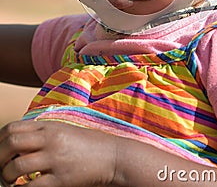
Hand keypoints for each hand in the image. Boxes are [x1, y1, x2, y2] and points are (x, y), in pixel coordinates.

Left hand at [0, 120, 116, 186]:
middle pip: (11, 143)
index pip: (12, 128)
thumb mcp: (63, 131)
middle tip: (0, 169)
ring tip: (9, 182)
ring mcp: (55, 159)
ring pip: (16, 167)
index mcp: (49, 126)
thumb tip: (14, 145)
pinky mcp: (61, 179)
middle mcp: (50, 139)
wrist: (112, 156)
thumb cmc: (86, 144)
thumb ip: (40, 134)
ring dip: (6, 176)